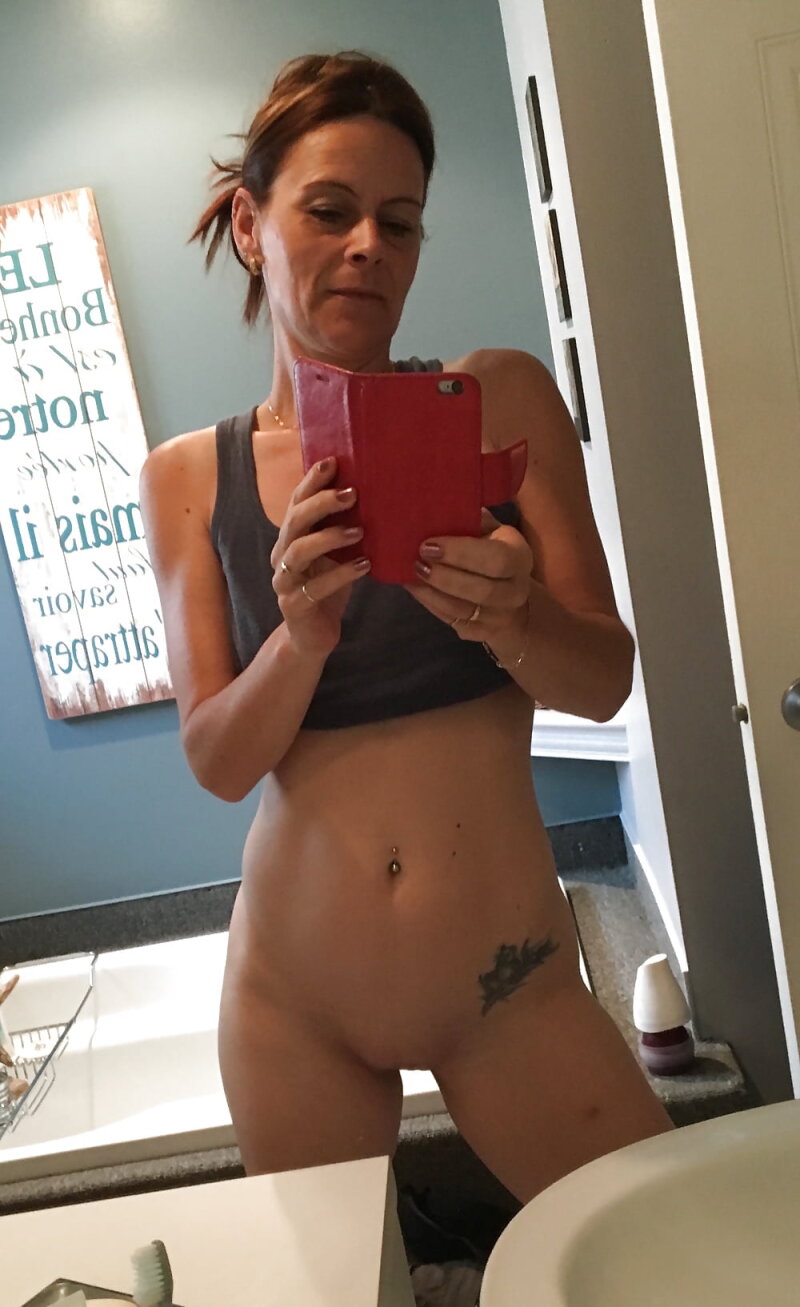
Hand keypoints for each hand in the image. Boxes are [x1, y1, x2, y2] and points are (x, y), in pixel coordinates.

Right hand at [271, 458, 370, 657]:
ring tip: (360, 531)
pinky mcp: (293, 606)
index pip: (296, 503)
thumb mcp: (336, 555)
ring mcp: (284, 582)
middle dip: (321, 504)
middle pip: (294, 522)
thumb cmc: (328, 589)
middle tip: (352, 494)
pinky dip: (341, 575)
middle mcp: (281, 556)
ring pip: (299, 552)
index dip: (311, 482)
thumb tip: (374, 495)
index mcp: (290, 538)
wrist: (313, 636)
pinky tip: (365, 566)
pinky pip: (316, 587)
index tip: (333, 462)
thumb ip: (344, 529)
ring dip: (329, 538)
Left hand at [403, 507, 532, 646]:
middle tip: (417, 562)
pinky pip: (454, 622)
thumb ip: (469, 518)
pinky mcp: (483, 633)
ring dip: (433, 593)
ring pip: (464, 610)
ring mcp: (501, 616)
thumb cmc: (490, 550)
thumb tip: (435, 501)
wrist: (508, 594)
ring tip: (411, 574)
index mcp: (520, 556)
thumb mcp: (488, 529)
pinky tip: (416, 589)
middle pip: (483, 591)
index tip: (429, 544)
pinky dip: (431, 605)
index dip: (461, 553)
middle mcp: (516, 589)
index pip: (497, 559)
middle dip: (445, 577)